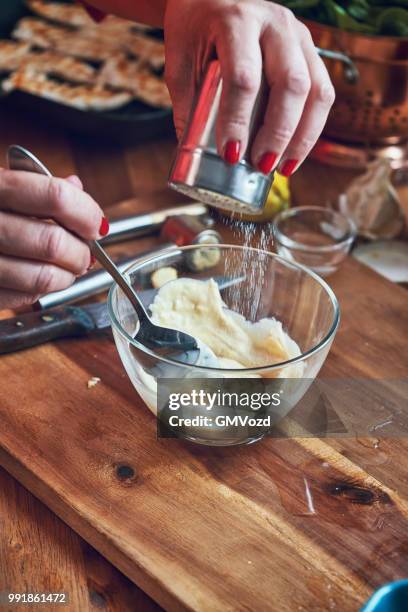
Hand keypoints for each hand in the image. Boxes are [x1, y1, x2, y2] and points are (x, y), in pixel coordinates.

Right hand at [0, 170, 107, 308]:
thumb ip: (38, 187)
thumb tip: (78, 190)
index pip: (55, 196)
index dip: (86, 213)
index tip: (96, 224)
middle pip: (53, 241)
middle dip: (81, 252)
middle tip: (85, 253)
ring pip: (43, 276)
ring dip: (67, 276)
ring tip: (68, 268)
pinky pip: (24, 296)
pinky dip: (44, 290)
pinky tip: (43, 278)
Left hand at [164, 0, 334, 175]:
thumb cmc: (195, 27)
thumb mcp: (180, 59)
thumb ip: (187, 102)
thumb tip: (191, 154)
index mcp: (237, 20)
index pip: (244, 76)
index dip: (238, 120)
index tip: (231, 154)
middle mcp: (276, 24)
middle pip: (290, 84)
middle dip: (278, 134)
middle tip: (262, 166)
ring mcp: (299, 36)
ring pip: (316, 91)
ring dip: (302, 137)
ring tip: (283, 169)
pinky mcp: (310, 51)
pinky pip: (323, 93)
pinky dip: (311, 128)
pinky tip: (294, 152)